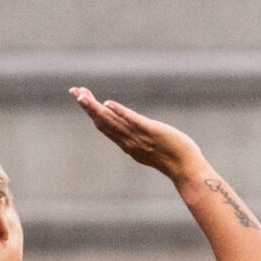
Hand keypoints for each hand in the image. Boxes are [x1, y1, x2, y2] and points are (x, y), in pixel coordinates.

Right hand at [70, 89, 204, 180]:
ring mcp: (138, 137)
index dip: (91, 112)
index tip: (81, 98)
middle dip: (87, 107)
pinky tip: (108, 104)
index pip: (104, 126)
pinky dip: (120, 113)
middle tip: (74, 91)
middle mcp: (128, 141)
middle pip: (103, 122)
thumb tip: (131, 129)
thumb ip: (137, 137)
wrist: (186, 168)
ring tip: (83, 95)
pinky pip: (132, 121)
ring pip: (112, 121)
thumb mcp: (149, 147)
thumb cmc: (172, 158)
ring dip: (96, 108)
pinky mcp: (150, 131)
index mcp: (127, 144)